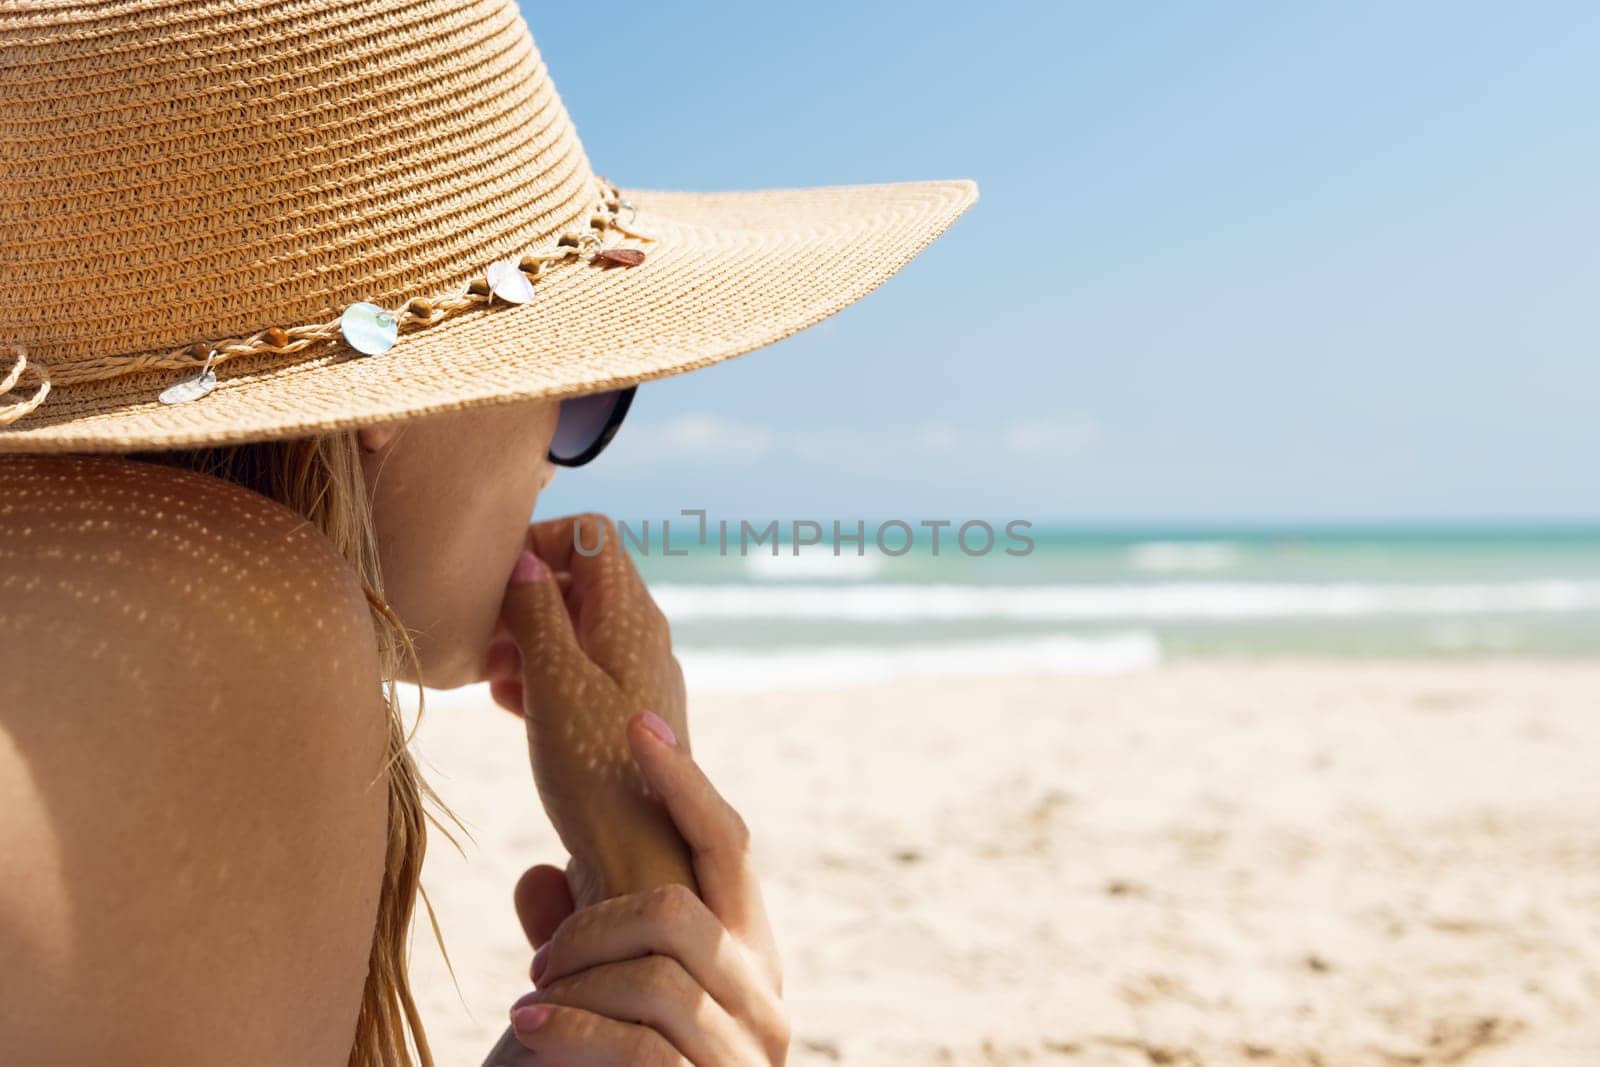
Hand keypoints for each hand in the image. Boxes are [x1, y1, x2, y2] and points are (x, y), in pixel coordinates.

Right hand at [490, 513, 693, 899]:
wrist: (637, 857)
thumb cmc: (595, 767)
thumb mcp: (554, 680)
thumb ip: (536, 611)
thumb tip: (523, 556)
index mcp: (631, 615)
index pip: (593, 534)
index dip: (542, 540)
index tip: (496, 579)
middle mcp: (640, 638)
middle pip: (579, 579)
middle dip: (523, 592)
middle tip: (477, 629)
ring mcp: (634, 677)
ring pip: (573, 628)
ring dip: (524, 635)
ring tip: (481, 667)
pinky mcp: (620, 716)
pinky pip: (575, 671)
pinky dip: (537, 671)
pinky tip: (502, 698)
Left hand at [504, 712, 788, 1064]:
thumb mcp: (588, 993)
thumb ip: (581, 932)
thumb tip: (540, 872)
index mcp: (745, 955)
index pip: (729, 846)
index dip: (685, 781)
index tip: (637, 723)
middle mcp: (763, 1000)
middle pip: (679, 909)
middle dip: (591, 922)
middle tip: (543, 956)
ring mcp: (744, 1057)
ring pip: (655, 974)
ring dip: (575, 983)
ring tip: (533, 1003)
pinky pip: (635, 1044)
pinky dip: (570, 1030)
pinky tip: (530, 1027)